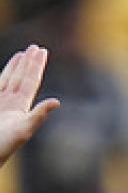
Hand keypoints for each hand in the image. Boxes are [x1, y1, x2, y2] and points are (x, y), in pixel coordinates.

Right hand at [0, 44, 59, 166]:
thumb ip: (39, 115)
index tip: (42, 51)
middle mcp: (12, 104)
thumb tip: (57, 101)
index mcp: (22, 107)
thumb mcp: (23, 129)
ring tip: (24, 53)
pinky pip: (0, 84)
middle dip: (29, 63)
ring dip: (17, 67)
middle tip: (36, 47)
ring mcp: (2, 103)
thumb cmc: (4, 144)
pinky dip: (5, 74)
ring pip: (10, 80)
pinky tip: (10, 69)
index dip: (36, 66)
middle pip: (22, 78)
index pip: (31, 81)